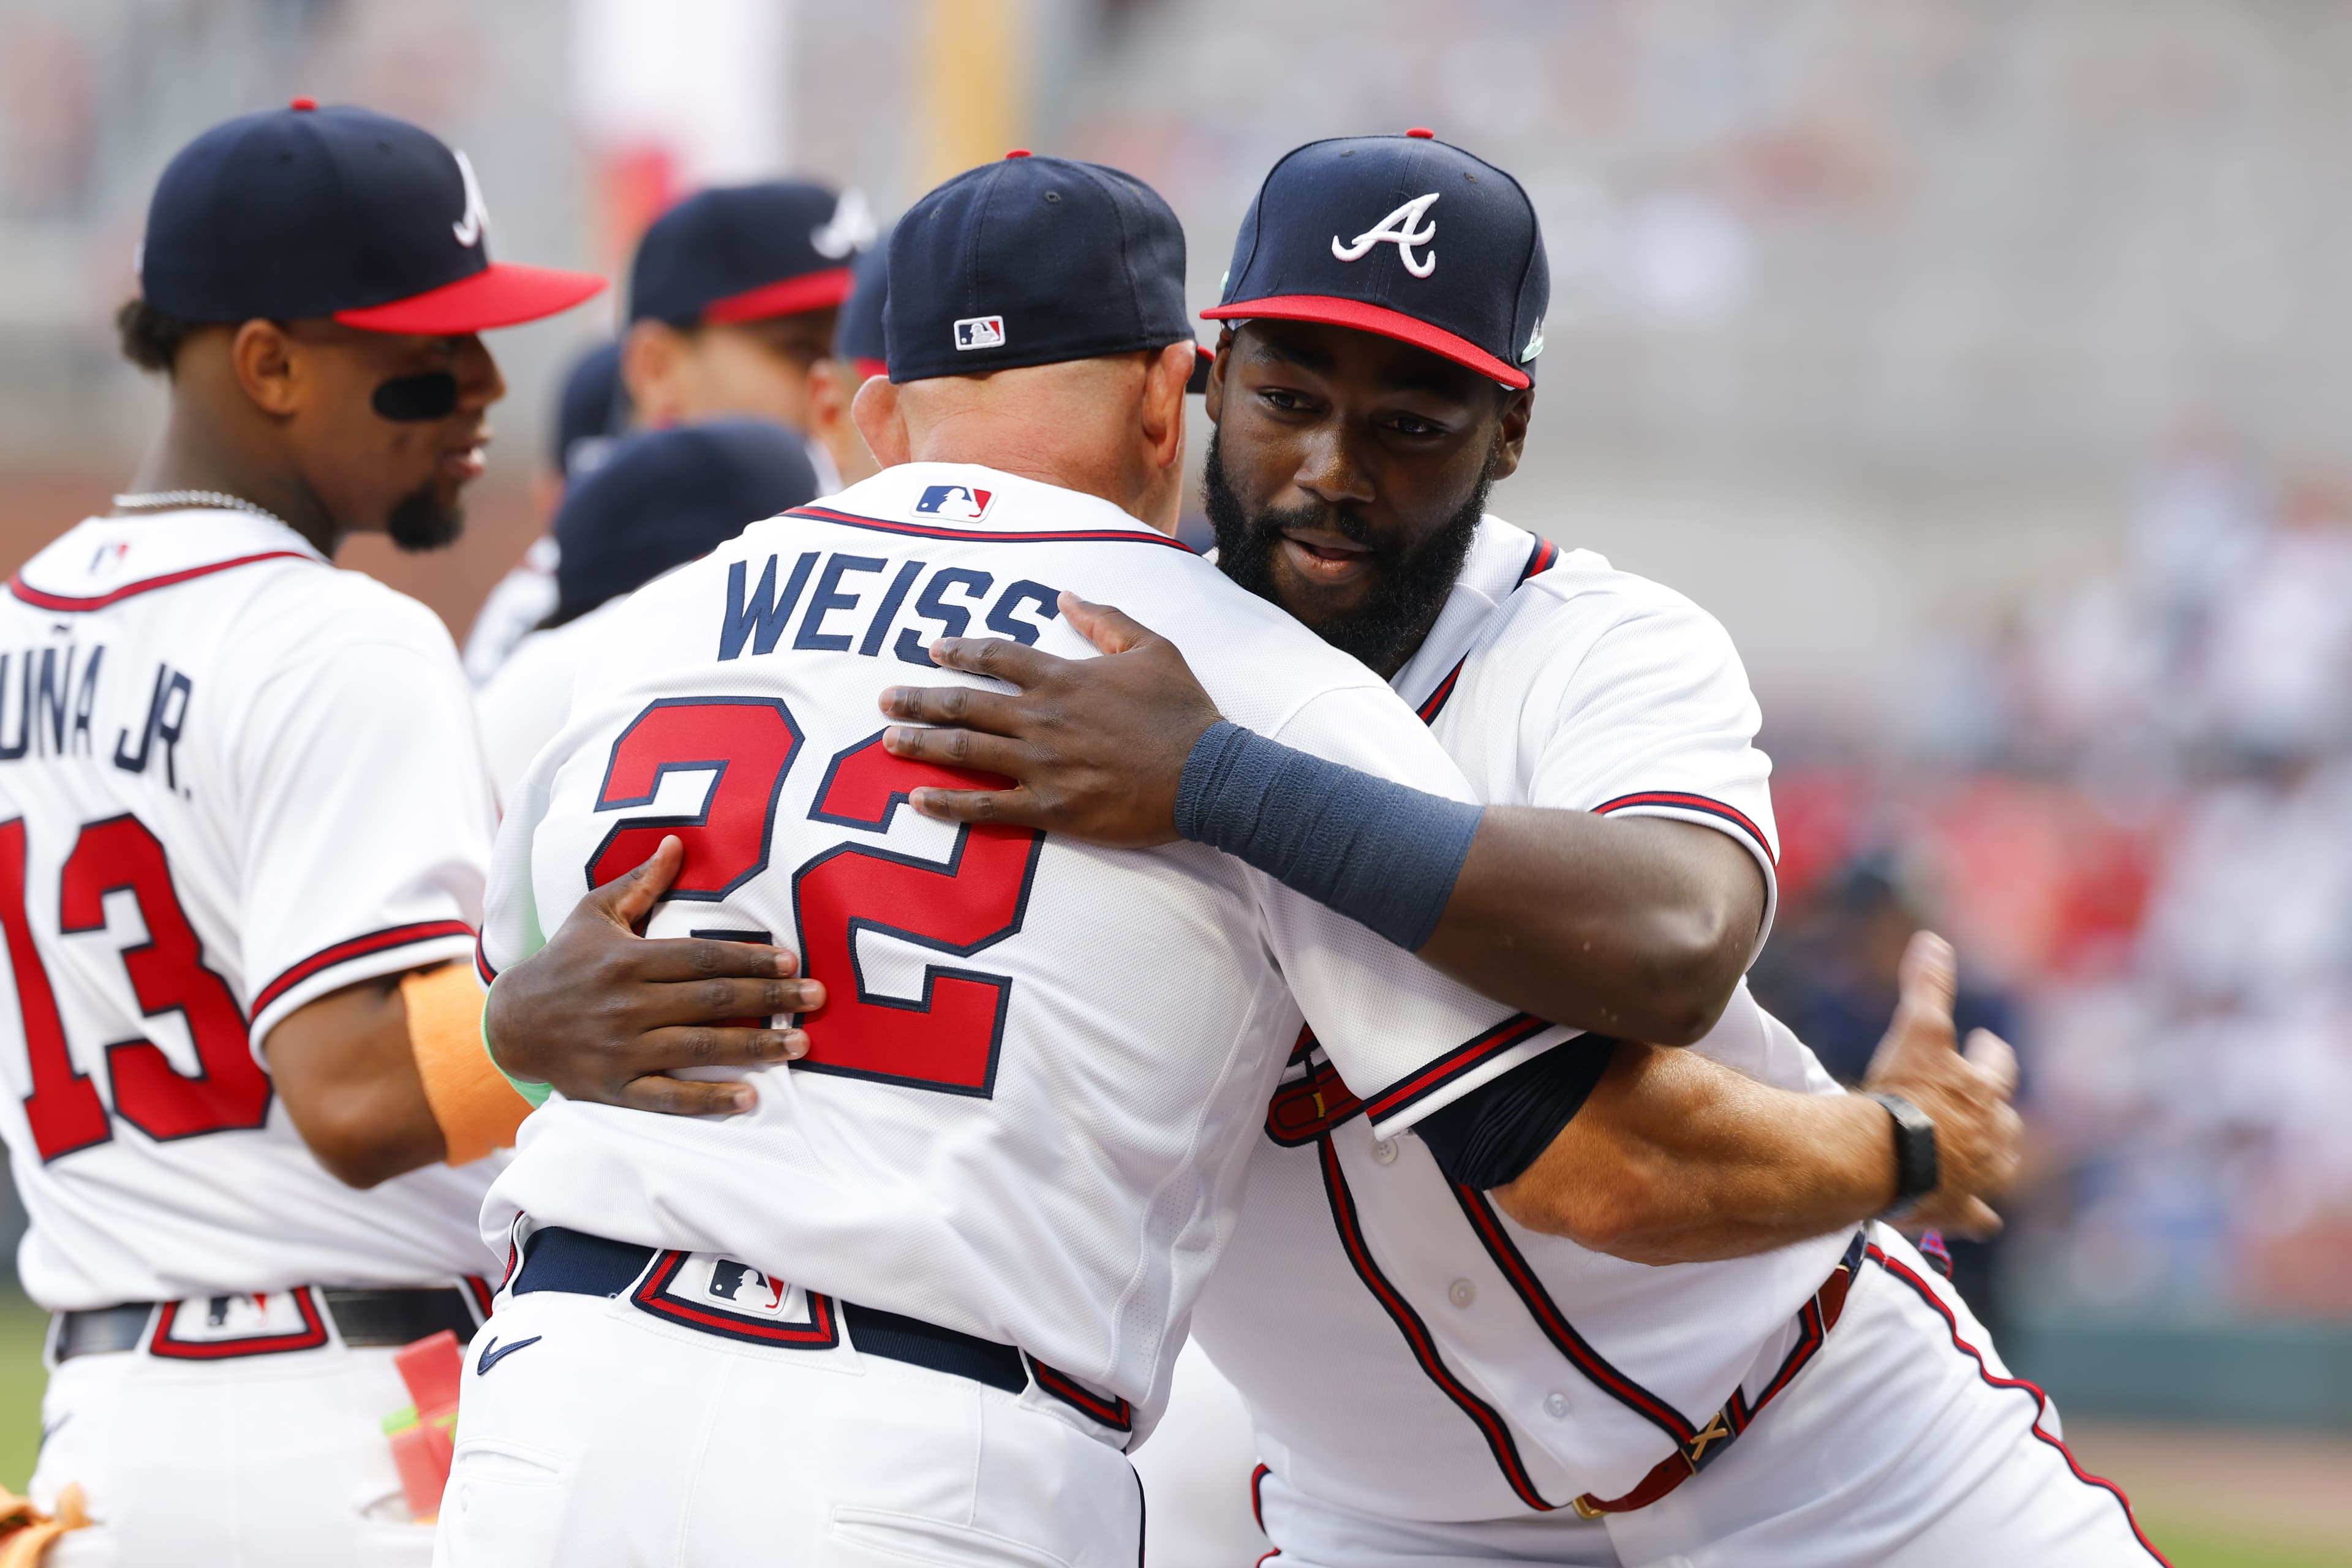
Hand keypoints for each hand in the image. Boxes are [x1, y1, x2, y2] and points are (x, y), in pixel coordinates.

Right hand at [483, 835, 822, 1115]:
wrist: (512, 1023)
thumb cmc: (564, 961)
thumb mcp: (595, 914)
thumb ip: (640, 883)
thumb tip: (676, 843)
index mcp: (629, 960)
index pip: (702, 957)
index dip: (749, 959)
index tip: (792, 962)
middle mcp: (628, 1004)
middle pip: (711, 1000)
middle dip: (769, 999)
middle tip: (817, 998)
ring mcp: (622, 1049)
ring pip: (698, 1047)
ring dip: (753, 1047)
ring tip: (799, 1044)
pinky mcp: (615, 1087)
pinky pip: (667, 1097)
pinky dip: (707, 1100)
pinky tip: (748, 1099)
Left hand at [875, 592, 1223, 847]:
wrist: (1209, 774)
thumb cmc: (1184, 711)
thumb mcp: (1153, 648)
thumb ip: (1105, 620)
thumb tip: (1067, 595)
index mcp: (1065, 678)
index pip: (998, 656)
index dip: (962, 650)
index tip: (934, 648)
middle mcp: (1043, 718)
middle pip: (966, 704)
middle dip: (920, 700)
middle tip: (884, 700)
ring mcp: (1044, 765)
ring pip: (967, 752)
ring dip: (922, 744)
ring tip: (888, 740)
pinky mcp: (1052, 808)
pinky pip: (989, 806)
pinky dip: (951, 804)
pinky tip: (919, 799)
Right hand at [1860, 931, 2023, 1237]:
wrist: (1883, 1158)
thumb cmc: (1902, 1094)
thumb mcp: (1916, 1032)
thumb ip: (1926, 986)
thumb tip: (1934, 940)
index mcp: (1984, 1092)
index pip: (1998, 1064)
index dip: (1989, 1051)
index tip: (1984, 1041)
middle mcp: (1993, 1135)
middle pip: (2005, 1118)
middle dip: (1996, 1107)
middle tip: (1986, 1099)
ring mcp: (1981, 1177)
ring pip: (2000, 1165)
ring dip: (1994, 1157)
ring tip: (1983, 1154)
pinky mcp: (1959, 1210)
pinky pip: (1978, 1218)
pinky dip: (1978, 1217)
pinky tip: (1981, 1221)